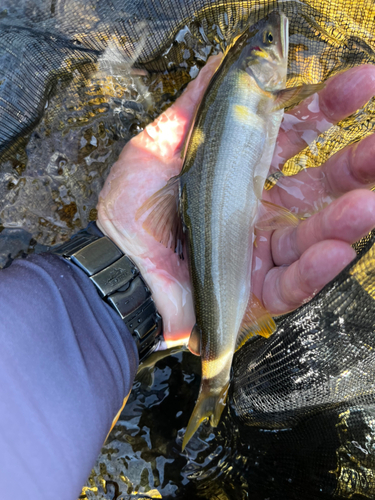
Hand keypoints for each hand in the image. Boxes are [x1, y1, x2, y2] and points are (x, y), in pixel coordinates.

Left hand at [97, 56, 374, 345]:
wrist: (113, 268)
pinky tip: (335, 249)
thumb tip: (220, 60)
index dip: (326, 111)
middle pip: (319, 184)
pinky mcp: (254, 291)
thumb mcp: (156, 149)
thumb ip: (193, 108)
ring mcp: (261, 251)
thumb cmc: (131, 213)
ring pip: (313, 235)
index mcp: (241, 173)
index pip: (296, 138)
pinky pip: (291, 283)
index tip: (359, 84)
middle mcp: (260, 209)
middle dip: (356, 163)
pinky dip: (313, 270)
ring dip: (345, 219)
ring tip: (368, 203)